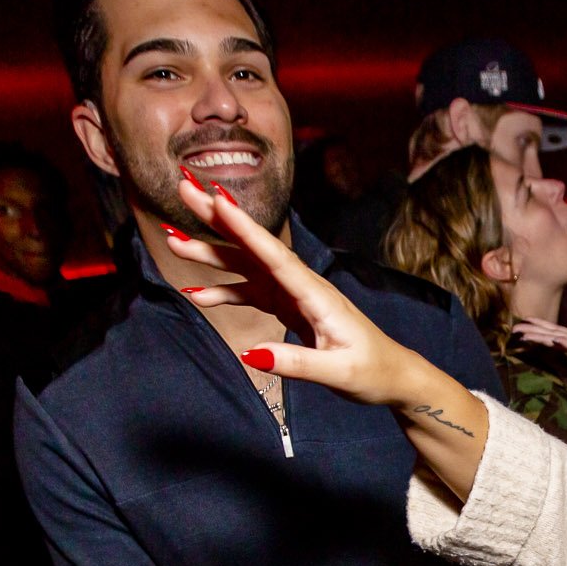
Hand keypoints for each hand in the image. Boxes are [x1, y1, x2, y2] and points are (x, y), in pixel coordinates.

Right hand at [166, 175, 429, 406]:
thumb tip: (252, 354)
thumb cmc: (371, 372)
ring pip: (247, 267)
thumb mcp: (337, 373)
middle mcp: (303, 286)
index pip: (276, 256)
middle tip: (184, 189)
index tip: (218, 199)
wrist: (392, 376)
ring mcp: (294, 295)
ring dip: (212, 253)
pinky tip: (197, 292)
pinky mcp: (289, 307)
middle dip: (218, 219)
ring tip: (174, 239)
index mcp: (317, 295)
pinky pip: (251, 293)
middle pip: (255, 248)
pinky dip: (224, 290)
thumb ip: (296, 363)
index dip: (245, 228)